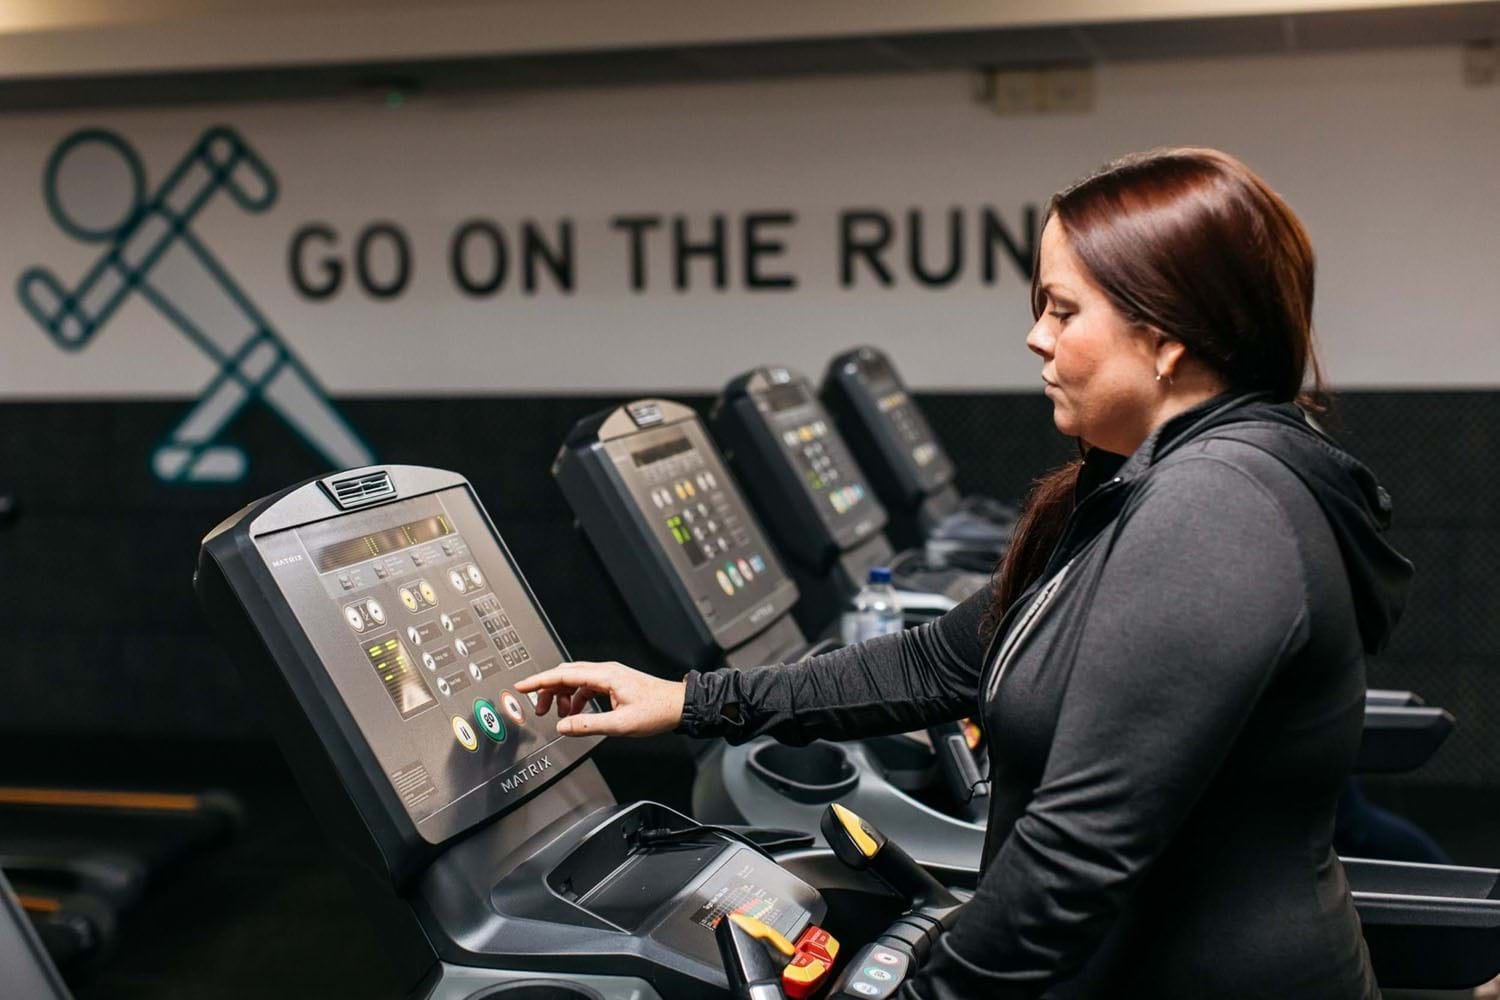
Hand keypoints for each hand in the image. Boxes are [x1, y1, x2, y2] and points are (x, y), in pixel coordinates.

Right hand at [515, 661, 685, 737]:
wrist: (678, 705)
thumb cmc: (656, 711)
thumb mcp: (620, 724)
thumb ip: (588, 725)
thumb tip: (563, 727)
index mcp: (605, 676)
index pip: (563, 675)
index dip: (539, 681)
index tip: (521, 685)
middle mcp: (605, 671)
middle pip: (566, 675)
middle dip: (547, 690)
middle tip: (537, 708)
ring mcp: (610, 676)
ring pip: (576, 681)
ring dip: (563, 697)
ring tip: (558, 716)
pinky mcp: (614, 683)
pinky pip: (587, 687)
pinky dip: (576, 699)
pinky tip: (576, 714)